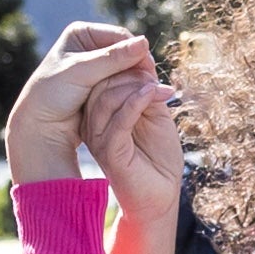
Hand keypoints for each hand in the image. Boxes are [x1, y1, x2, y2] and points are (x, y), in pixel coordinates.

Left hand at [6, 27, 164, 193]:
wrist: (40, 123)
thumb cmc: (53, 94)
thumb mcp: (83, 73)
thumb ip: (113, 59)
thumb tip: (144, 42)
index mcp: (81, 33)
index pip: (120, 37)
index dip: (136, 52)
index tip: (149, 70)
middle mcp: (89, 45)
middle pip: (125, 52)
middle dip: (137, 67)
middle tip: (152, 84)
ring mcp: (95, 64)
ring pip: (126, 68)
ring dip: (136, 79)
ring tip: (148, 92)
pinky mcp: (100, 82)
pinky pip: (122, 82)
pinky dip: (130, 89)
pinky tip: (138, 98)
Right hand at [74, 46, 187, 230]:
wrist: (162, 196)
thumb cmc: (158, 157)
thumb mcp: (155, 116)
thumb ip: (147, 92)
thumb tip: (144, 61)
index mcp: (99, 113)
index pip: (100, 77)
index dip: (123, 62)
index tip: (146, 57)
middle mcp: (93, 124)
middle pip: (99, 84)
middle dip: (128, 71)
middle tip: (152, 70)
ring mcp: (99, 138)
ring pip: (105, 99)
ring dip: (134, 85)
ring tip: (156, 84)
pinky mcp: (110, 152)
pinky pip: (118, 120)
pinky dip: (136, 101)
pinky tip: (153, 93)